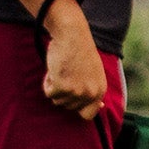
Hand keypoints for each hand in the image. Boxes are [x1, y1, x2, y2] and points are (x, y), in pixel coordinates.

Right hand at [39, 2, 106, 116]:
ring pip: (57, 100)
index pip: (89, 114)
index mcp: (100, 90)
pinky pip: (49, 92)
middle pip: (68, 107)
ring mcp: (77, 91)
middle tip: (66, 73)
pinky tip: (55, 68)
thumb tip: (101, 108)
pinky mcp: (62, 87)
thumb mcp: (94, 72)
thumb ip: (93, 90)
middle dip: (63, 93)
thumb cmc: (80, 50)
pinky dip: (48, 82)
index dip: (77, 107)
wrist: (72, 34)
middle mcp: (90, 93)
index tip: (71, 97)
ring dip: (55, 86)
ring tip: (62, 69)